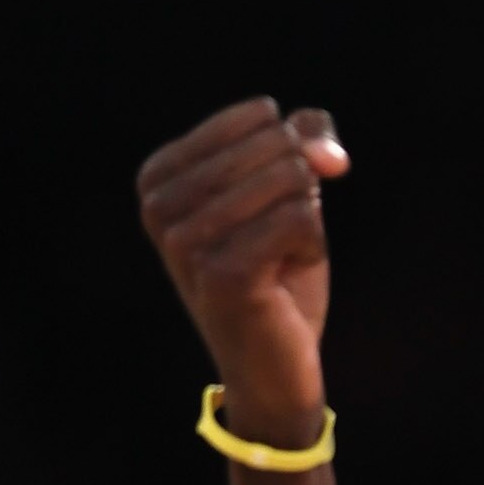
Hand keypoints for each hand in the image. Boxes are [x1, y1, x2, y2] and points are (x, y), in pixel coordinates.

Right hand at [137, 96, 349, 444]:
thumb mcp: (287, 195)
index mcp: (160, 176)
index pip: (259, 116)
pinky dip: (313, 244)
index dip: (295, 154)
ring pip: (292, 176)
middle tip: (281, 239)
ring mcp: (184, 240)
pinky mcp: (223, 273)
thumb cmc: (277, 278)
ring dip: (307, 220)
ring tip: (279, 260)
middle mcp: (159, 204)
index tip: (273, 206)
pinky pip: (301, 217)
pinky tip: (285, 276)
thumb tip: (324, 146)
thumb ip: (304, 141)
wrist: (272, 368)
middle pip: (276, 142)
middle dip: (304, 188)